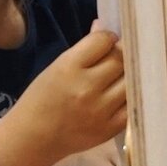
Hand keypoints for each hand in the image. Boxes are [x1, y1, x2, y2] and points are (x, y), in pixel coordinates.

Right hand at [0, 30, 125, 165]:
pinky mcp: (111, 128)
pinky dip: (131, 96)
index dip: (107, 38)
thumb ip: (84, 49)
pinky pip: (133, 105)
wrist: (34, 138)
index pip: (103, 41)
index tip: (107, 42)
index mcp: (69, 68)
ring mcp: (101, 110)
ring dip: (128, 74)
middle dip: (120, 54)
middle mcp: (87, 87)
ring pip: (131, 80)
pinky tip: (123, 93)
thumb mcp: (56, 68)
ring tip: (121, 75)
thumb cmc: (41, 99)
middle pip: (120, 59)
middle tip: (117, 57)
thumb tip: (105, 28)